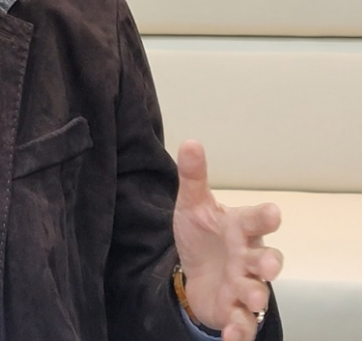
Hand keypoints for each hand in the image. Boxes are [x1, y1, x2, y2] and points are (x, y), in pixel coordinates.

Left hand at [172, 140, 282, 340]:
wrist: (195, 271)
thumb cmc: (202, 235)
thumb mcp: (192, 204)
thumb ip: (193, 177)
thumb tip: (190, 141)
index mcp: (240, 229)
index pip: (256, 220)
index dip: (264, 217)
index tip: (273, 212)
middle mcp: (248, 258)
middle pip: (267, 259)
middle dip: (269, 263)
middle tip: (268, 266)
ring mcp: (244, 285)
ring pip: (258, 292)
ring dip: (256, 295)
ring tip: (252, 298)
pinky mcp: (235, 310)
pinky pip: (243, 323)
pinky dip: (241, 331)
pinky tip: (233, 337)